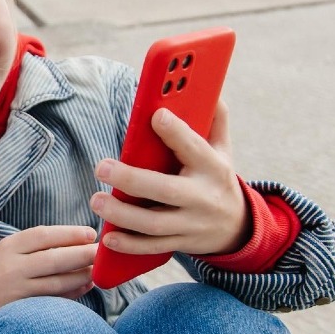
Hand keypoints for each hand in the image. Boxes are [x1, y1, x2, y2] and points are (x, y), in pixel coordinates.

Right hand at [0, 225, 96, 314]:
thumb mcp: (10, 247)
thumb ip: (38, 243)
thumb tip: (79, 239)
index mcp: (10, 246)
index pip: (43, 236)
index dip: (69, 234)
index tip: (90, 234)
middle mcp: (13, 267)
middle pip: (54, 259)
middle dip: (82, 255)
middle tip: (101, 252)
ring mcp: (17, 290)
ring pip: (57, 283)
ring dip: (81, 276)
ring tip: (97, 270)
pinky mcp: (22, 309)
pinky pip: (53, 300)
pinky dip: (73, 293)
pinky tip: (85, 286)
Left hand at [90, 101, 249, 255]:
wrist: (237, 227)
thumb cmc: (217, 177)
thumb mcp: (222, 148)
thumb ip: (214, 118)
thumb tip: (206, 86)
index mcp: (212, 166)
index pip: (194, 147)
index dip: (176, 131)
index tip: (155, 115)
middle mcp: (203, 197)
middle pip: (165, 189)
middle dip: (131, 179)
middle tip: (101, 167)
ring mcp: (192, 224)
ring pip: (154, 223)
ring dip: (122, 215)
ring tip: (96, 200)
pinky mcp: (181, 243)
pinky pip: (152, 247)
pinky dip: (129, 244)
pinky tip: (108, 237)